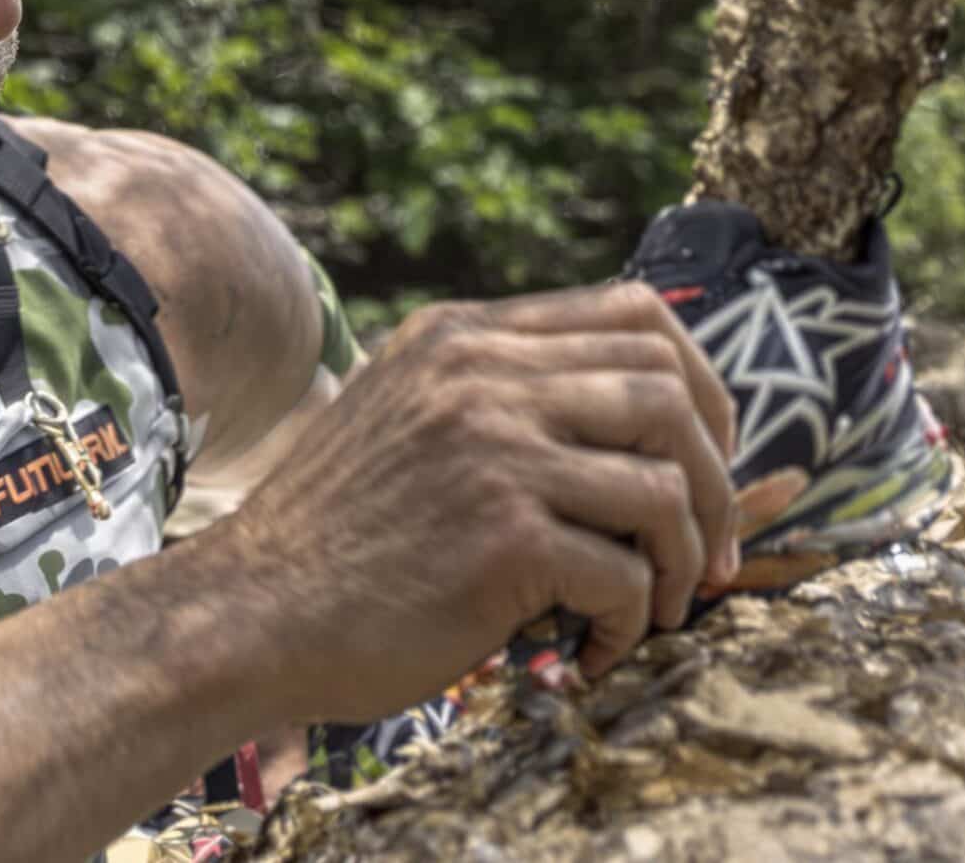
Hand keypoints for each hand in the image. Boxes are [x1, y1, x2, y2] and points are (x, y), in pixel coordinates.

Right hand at [211, 282, 737, 723]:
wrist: (247, 614)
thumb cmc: (334, 541)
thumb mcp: (406, 420)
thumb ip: (493, 396)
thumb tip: (636, 419)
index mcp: (461, 337)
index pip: (636, 313)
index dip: (701, 384)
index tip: (705, 457)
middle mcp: (480, 376)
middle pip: (671, 390)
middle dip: (717, 479)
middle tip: (708, 552)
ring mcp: (493, 451)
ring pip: (667, 484)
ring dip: (685, 559)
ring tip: (658, 609)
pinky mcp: (503, 537)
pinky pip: (627, 574)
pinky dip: (631, 623)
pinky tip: (591, 651)